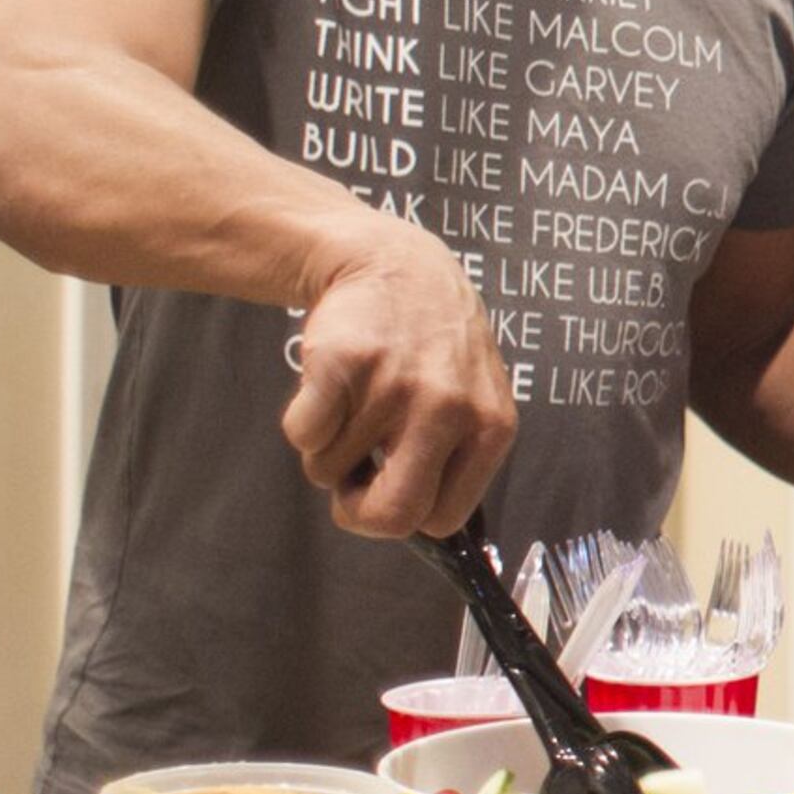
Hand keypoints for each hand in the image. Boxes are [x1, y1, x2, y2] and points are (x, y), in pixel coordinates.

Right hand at [280, 216, 515, 537]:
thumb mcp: (475, 401)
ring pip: (331, 471)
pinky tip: (332, 388)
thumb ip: (457, 461)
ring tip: (355, 402)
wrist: (396, 265)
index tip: (389, 493)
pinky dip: (304, 423)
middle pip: (391, 515)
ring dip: (331, 449)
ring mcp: (396, 385)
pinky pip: (302, 434)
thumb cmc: (434, 347)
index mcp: (490, 428)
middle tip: (351, 481)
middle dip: (356, 513)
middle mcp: (450, 409)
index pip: (443, 521)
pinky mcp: (343, 363)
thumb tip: (419, 528)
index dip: (405, 518)